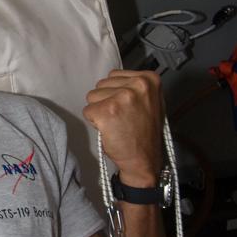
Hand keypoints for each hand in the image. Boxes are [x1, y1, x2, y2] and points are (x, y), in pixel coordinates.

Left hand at [83, 70, 163, 185]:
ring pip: (92, 96)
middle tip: (122, 118)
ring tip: (116, 123)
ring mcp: (123, 97)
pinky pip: (87, 111)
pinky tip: (109, 130)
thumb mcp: (149, 101)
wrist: (144, 160)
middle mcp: (137, 84)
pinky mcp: (107, 111)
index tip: (128, 108)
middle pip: (101, 84)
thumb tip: (112, 80)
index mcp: (149, 78)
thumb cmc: (144, 133)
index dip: (115, 93)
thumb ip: (133, 87)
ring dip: (99, 111)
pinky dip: (94, 122)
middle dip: (106, 101)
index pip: (114, 76)